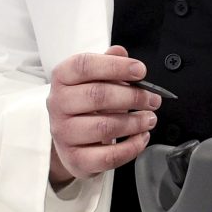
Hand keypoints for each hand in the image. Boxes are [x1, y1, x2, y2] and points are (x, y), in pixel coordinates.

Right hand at [47, 45, 160, 186]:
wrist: (69, 139)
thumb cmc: (84, 104)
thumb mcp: (93, 79)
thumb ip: (107, 64)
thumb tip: (120, 52)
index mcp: (62, 78)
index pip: (85, 65)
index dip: (115, 66)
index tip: (140, 71)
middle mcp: (58, 104)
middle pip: (97, 96)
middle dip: (133, 96)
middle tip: (153, 99)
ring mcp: (64, 133)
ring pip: (105, 127)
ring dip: (135, 122)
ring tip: (149, 118)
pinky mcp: (75, 159)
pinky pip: (108, 156)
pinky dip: (131, 147)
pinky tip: (141, 137)